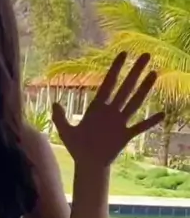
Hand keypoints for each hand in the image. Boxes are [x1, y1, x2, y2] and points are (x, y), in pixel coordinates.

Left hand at [51, 52, 164, 169]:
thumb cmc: (77, 147)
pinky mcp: (125, 136)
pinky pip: (139, 127)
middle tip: (145, 54)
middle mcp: (111, 111)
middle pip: (125, 88)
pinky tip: (162, 114)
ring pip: (134, 102)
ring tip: (154, 74)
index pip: (108, 83)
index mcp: (97, 107)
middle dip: (135, 72)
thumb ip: (60, 118)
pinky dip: (150, 121)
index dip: (116, 69)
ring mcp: (119, 123)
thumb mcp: (65, 131)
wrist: (88, 164)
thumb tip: (54, 103)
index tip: (124, 53)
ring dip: (144, 89)